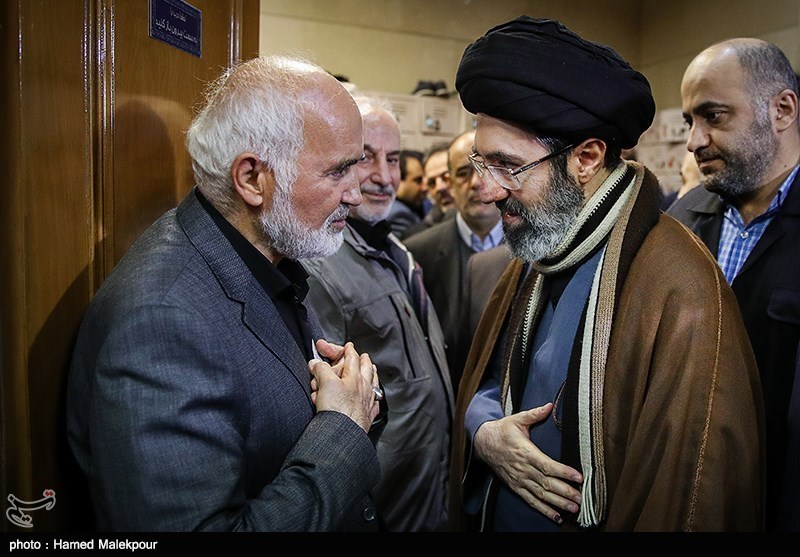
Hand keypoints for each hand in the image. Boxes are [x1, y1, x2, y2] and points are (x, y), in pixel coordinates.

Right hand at [308, 342, 379, 431]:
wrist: (343, 434)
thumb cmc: (338, 409)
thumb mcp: (325, 382)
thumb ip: (321, 370)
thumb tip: (316, 364)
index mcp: (355, 376)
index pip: (352, 357)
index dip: (348, 350)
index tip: (348, 346)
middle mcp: (364, 387)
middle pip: (365, 368)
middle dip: (362, 360)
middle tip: (362, 355)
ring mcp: (367, 401)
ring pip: (372, 383)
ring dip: (370, 375)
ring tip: (372, 369)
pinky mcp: (366, 416)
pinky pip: (373, 402)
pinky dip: (373, 396)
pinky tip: (373, 397)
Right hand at [473, 403, 582, 523]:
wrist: (483, 443)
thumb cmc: (502, 430)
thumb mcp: (517, 419)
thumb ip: (534, 414)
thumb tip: (549, 405)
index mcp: (526, 452)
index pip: (548, 465)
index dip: (563, 472)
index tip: (578, 477)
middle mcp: (523, 469)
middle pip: (547, 483)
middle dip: (565, 492)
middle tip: (581, 499)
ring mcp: (519, 480)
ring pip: (541, 494)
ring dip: (558, 503)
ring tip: (573, 509)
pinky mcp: (515, 486)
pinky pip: (530, 500)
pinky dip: (543, 510)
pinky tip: (556, 516)